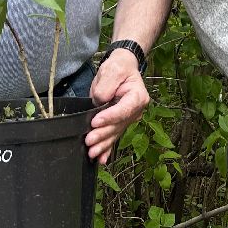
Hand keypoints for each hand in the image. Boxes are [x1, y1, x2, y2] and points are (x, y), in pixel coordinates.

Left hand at [85, 48, 148, 163]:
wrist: (122, 68)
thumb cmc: (119, 67)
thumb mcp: (112, 70)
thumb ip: (107, 85)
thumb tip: (100, 100)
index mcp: (137, 97)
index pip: (123, 110)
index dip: (110, 117)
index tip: (95, 122)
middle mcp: (135, 110)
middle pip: (118, 125)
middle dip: (103, 134)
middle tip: (89, 140)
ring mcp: (128, 118)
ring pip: (114, 133)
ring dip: (103, 144)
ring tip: (92, 152)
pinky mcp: (119, 122)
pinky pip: (113, 136)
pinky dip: (107, 148)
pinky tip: (101, 159)